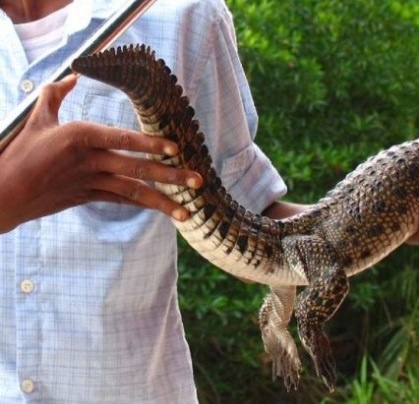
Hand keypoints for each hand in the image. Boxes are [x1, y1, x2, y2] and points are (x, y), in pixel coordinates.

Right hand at [0, 75, 202, 232]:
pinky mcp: (88, 197)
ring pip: (134, 192)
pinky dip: (143, 203)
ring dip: (164, 201)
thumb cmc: (19, 152)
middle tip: (199, 181)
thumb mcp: (35, 118)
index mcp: (79, 136)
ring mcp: (91, 182)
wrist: (3, 194)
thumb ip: (56, 94)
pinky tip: (164, 209)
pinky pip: (122, 201)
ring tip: (189, 211)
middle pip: (137, 169)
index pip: (122, 139)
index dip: (150, 143)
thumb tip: (74, 76)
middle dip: (171, 176)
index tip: (175, 148)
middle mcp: (90, 161)